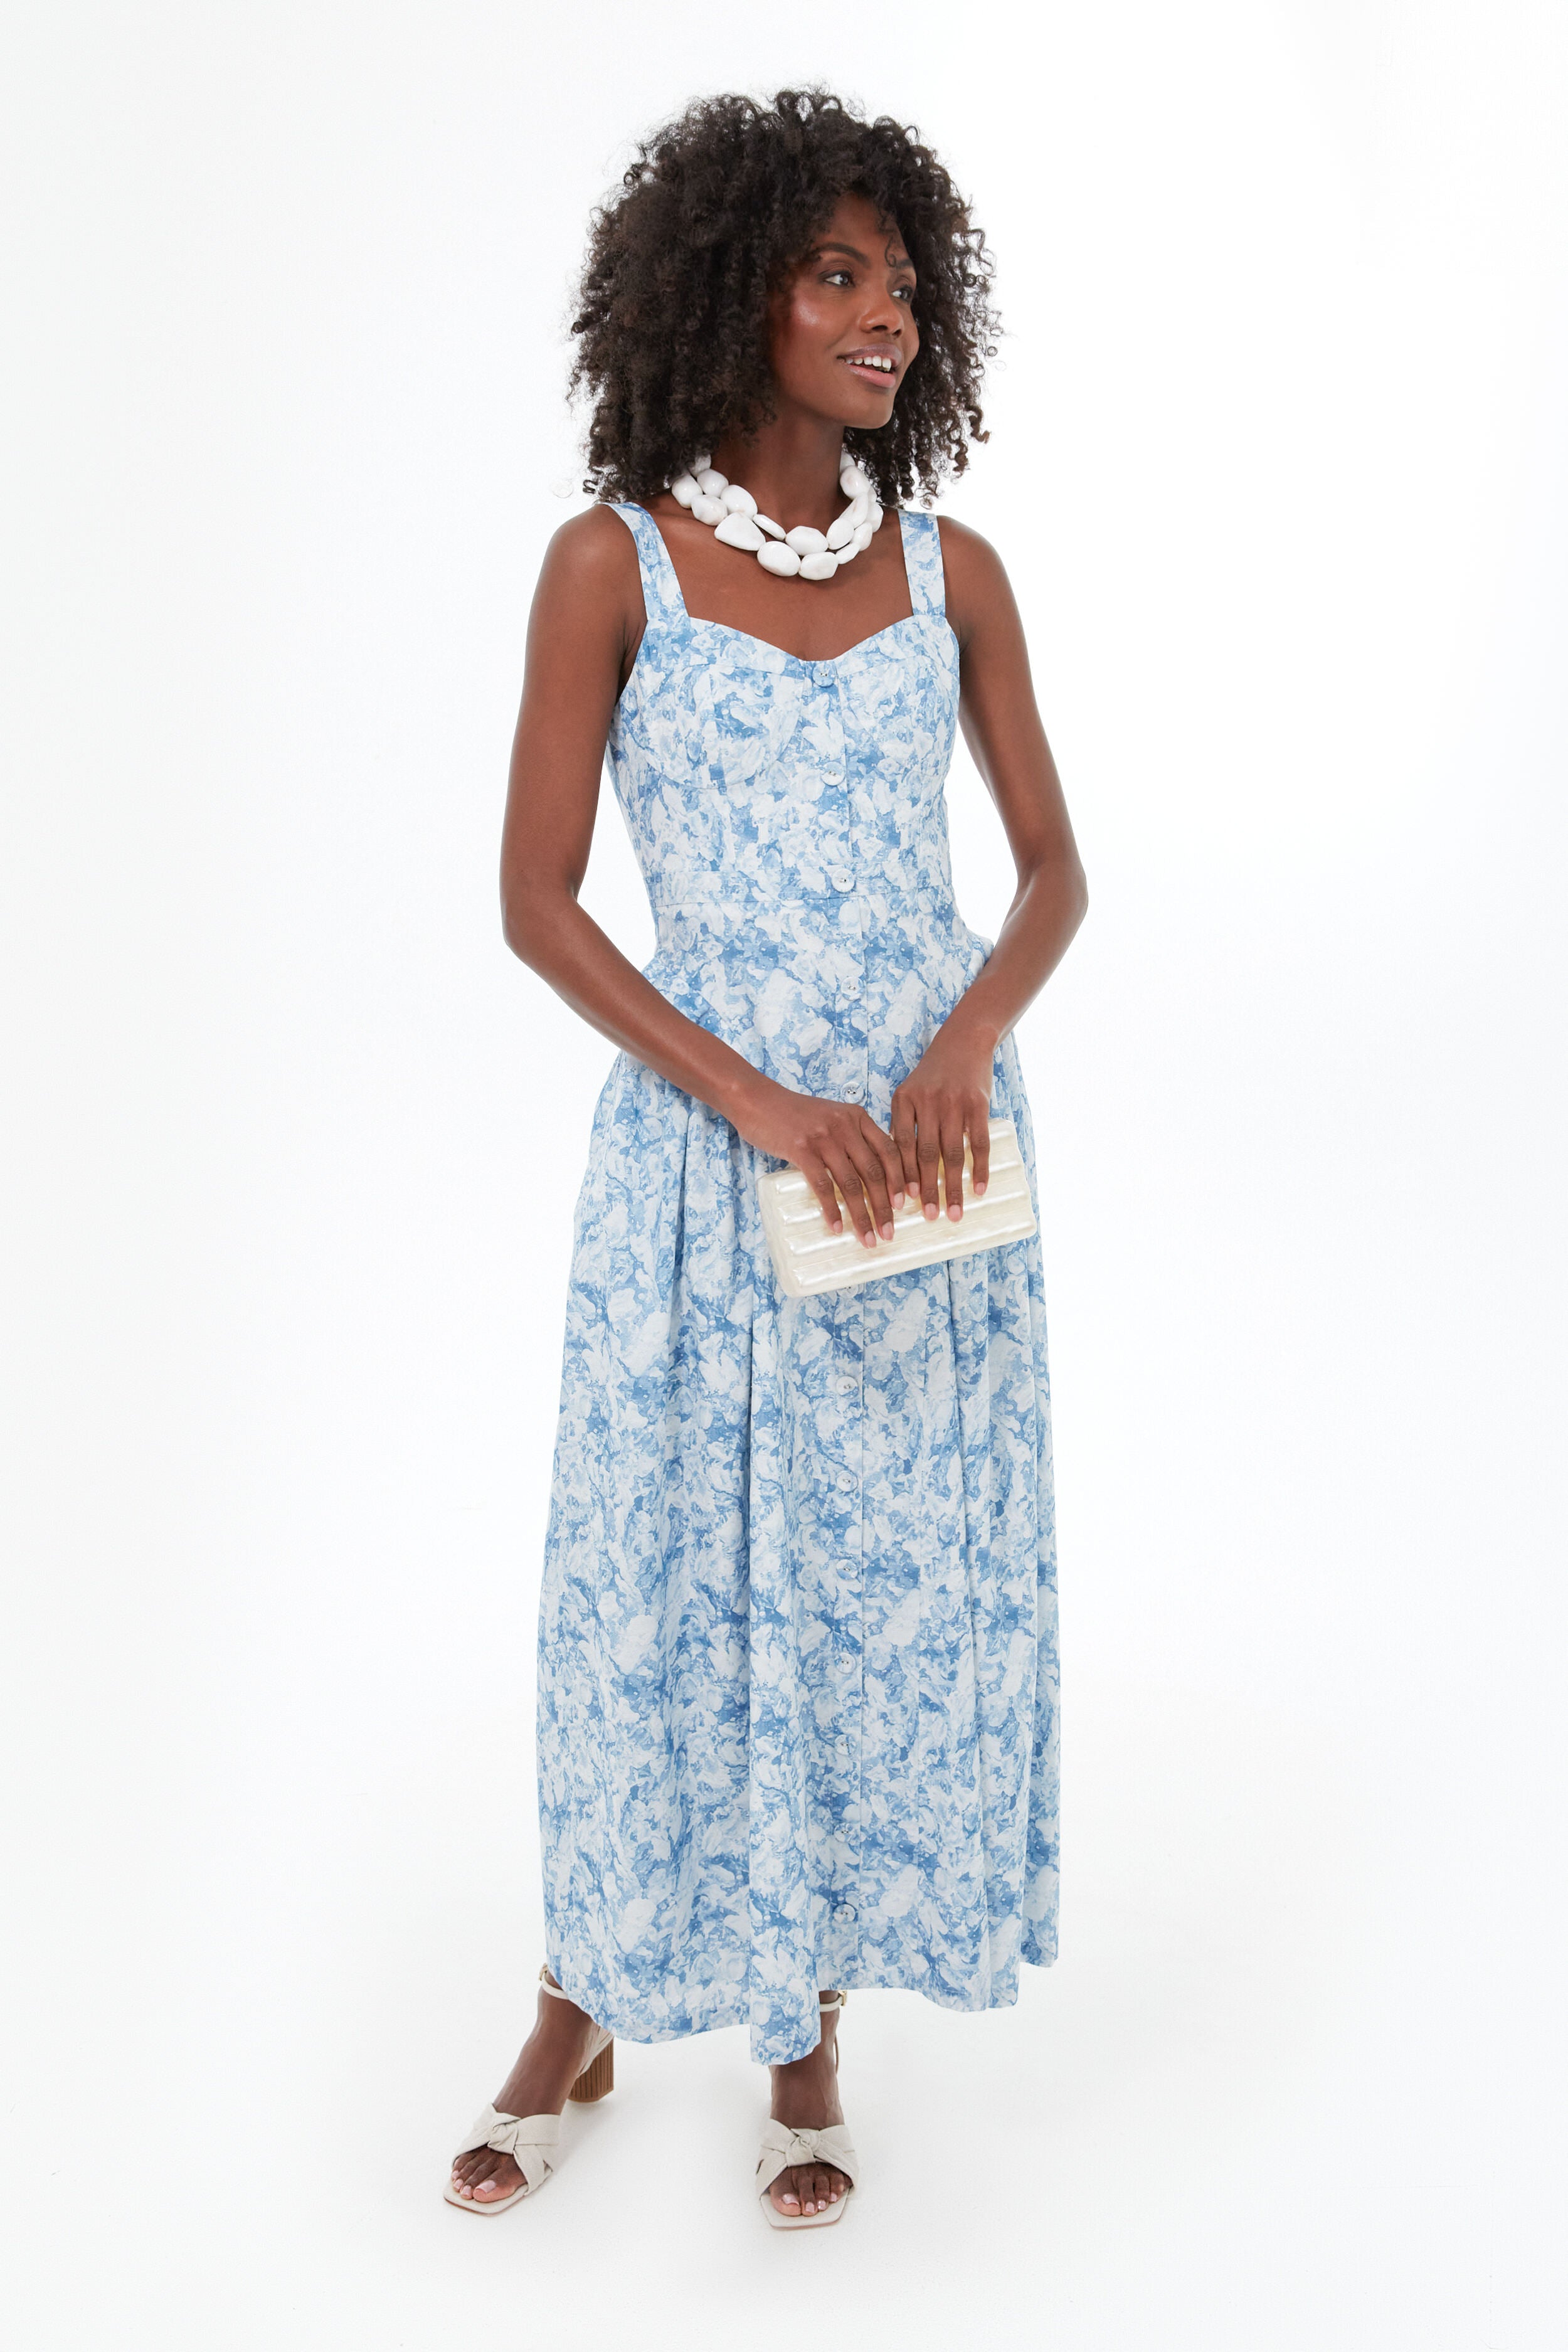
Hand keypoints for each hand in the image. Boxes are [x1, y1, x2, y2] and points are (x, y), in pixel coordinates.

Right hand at [732, 1081, 908, 1248]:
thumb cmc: (794, 1114)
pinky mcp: (801, 1150)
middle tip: (889, 1232)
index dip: (900, 1180)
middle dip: (884, 1207)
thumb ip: (852, 1137)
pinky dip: (832, 1210)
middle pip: (874, 1172)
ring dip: (861, 1215)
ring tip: (867, 1237)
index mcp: (858, 1117)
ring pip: (851, 1184)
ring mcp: (824, 1138)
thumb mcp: (832, 1117)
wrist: (757, 1100)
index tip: (904, 1204)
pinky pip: (822, 1186)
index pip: (889, 1151)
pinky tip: (837, 1227)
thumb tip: (870, 1174)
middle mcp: (845, 1126)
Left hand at [890, 1026, 995, 1222]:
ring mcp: (954, 1103)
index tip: (901, 1203)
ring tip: (954, 1213)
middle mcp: (928, 1102)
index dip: (901, 1176)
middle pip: (927, 1155)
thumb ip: (902, 1125)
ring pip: (953, 1153)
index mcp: (904, 1101)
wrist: (963, 1042)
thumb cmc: (932, 1076)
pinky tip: (979, 1189)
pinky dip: (980, 1168)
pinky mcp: (978, 1104)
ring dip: (954, 1186)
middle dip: (927, 1189)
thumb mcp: (908, 1093)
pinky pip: (979, 1143)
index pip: (901, 1146)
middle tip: (928, 1216)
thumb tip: (896, 1170)